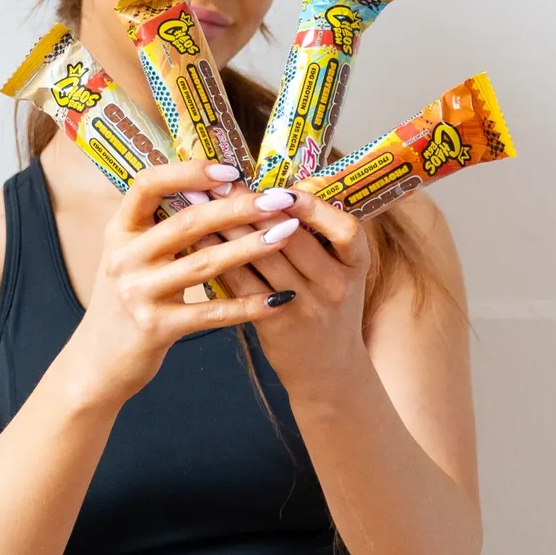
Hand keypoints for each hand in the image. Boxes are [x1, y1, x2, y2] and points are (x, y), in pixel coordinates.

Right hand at [69, 161, 318, 407]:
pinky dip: (247, 305)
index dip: (189, 172)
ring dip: (250, 247)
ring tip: (286, 233)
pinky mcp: (155, 328)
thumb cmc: (127, 301)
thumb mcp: (131, 256)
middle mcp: (124, 257)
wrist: (97, 362)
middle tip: (278, 200)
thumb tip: (218, 191)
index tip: (230, 170)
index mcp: (119, 230)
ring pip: (203, 263)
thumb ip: (162, 227)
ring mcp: (137, 293)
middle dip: (238, 207)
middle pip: (187, 222)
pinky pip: (211, 312)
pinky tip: (278, 298)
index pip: (148, 185)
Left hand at [217, 185, 371, 403]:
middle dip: (255, 206)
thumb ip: (319, 236)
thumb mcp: (339, 273)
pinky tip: (200, 240)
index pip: (346, 231)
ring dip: (230, 227)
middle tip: (223, 182)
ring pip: (263, 258)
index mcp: (356, 266)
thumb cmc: (327, 308)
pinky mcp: (276, 325)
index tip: (283, 189)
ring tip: (203, 203)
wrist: (328, 372)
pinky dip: (220, 258)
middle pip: (293, 239)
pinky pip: (243, 284)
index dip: (315, 208)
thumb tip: (285, 186)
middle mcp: (335, 286)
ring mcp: (306, 308)